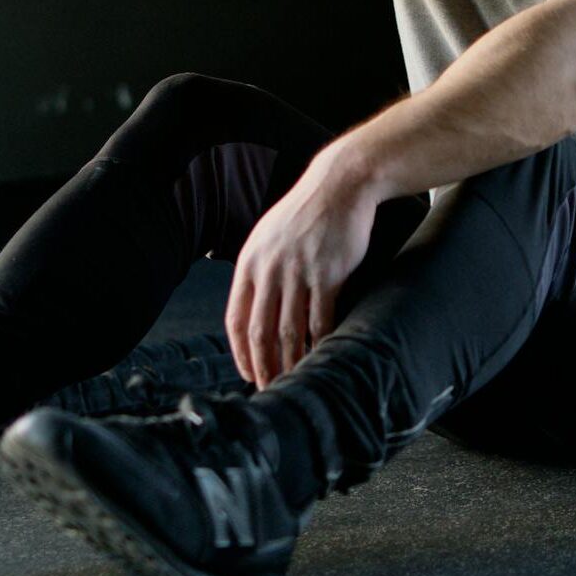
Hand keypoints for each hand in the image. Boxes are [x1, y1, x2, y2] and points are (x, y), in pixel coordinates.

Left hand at [225, 141, 377, 389]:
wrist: (340, 184)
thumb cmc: (305, 212)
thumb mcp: (268, 235)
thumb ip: (258, 270)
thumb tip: (252, 308)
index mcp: (250, 261)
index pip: (236, 318)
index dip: (240, 352)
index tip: (248, 373)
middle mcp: (270, 268)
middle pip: (260, 332)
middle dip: (263, 368)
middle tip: (270, 391)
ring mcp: (299, 272)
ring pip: (290, 332)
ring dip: (291, 363)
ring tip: (295, 382)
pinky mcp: (329, 273)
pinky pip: (321, 319)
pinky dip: (320, 344)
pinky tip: (321, 358)